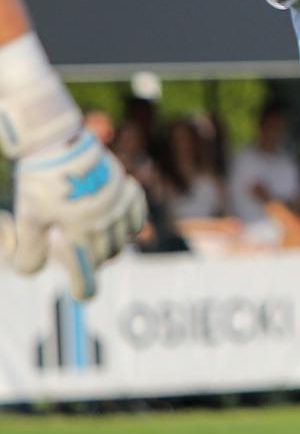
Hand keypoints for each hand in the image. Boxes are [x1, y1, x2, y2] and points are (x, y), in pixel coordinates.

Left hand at [0, 131, 147, 299]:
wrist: (60, 141)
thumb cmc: (40, 181)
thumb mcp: (27, 217)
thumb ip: (29, 251)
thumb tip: (34, 271)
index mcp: (77, 236)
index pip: (87, 281)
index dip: (82, 289)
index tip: (80, 292)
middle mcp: (103, 225)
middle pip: (104, 259)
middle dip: (89, 257)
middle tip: (70, 242)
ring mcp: (119, 209)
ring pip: (121, 242)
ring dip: (106, 242)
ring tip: (88, 228)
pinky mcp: (128, 193)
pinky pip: (137, 221)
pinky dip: (128, 226)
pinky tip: (112, 218)